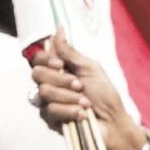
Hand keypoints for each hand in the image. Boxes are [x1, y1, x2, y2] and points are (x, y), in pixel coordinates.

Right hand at [30, 27, 146, 149]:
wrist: (114, 122)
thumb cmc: (105, 95)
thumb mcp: (91, 69)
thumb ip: (70, 52)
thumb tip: (58, 28)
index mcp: (59, 70)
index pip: (37, 59)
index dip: (44, 59)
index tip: (60, 63)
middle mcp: (50, 84)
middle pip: (36, 74)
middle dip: (61, 79)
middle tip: (80, 86)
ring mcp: (48, 103)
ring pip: (43, 92)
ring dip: (69, 97)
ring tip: (86, 103)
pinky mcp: (50, 120)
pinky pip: (50, 111)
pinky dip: (69, 111)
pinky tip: (83, 114)